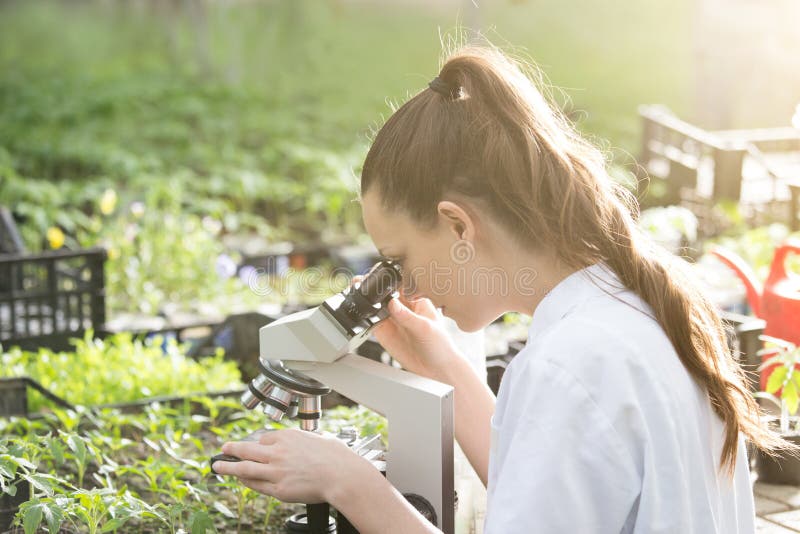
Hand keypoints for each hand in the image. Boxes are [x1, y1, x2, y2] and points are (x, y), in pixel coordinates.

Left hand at [213, 428, 366, 503]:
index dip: (257, 443)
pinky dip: (246, 482)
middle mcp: (277, 452)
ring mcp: (275, 472)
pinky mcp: (278, 489)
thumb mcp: (318, 438)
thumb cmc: (336, 458)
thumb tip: (303, 444)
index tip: (252, 446)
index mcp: (287, 437)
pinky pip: (256, 485)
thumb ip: (304, 441)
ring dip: (228, 467)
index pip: (264, 439)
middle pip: (247, 450)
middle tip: (224, 448)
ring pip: (245, 468)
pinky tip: (240, 481)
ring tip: (218, 466)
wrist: (342, 476)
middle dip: (232, 449)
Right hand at [350, 276, 461, 380]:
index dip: (388, 280)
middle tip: (362, 283)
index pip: (400, 284)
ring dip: (366, 300)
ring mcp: (392, 319)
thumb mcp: (425, 328)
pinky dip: (364, 317)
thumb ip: (407, 317)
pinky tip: (362, 315)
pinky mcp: (384, 332)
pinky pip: (371, 321)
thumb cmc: (440, 345)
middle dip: (373, 287)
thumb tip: (392, 303)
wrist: (437, 369)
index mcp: (416, 299)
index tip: (378, 277)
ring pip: (375, 305)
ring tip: (359, 296)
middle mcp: (403, 307)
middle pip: (384, 292)